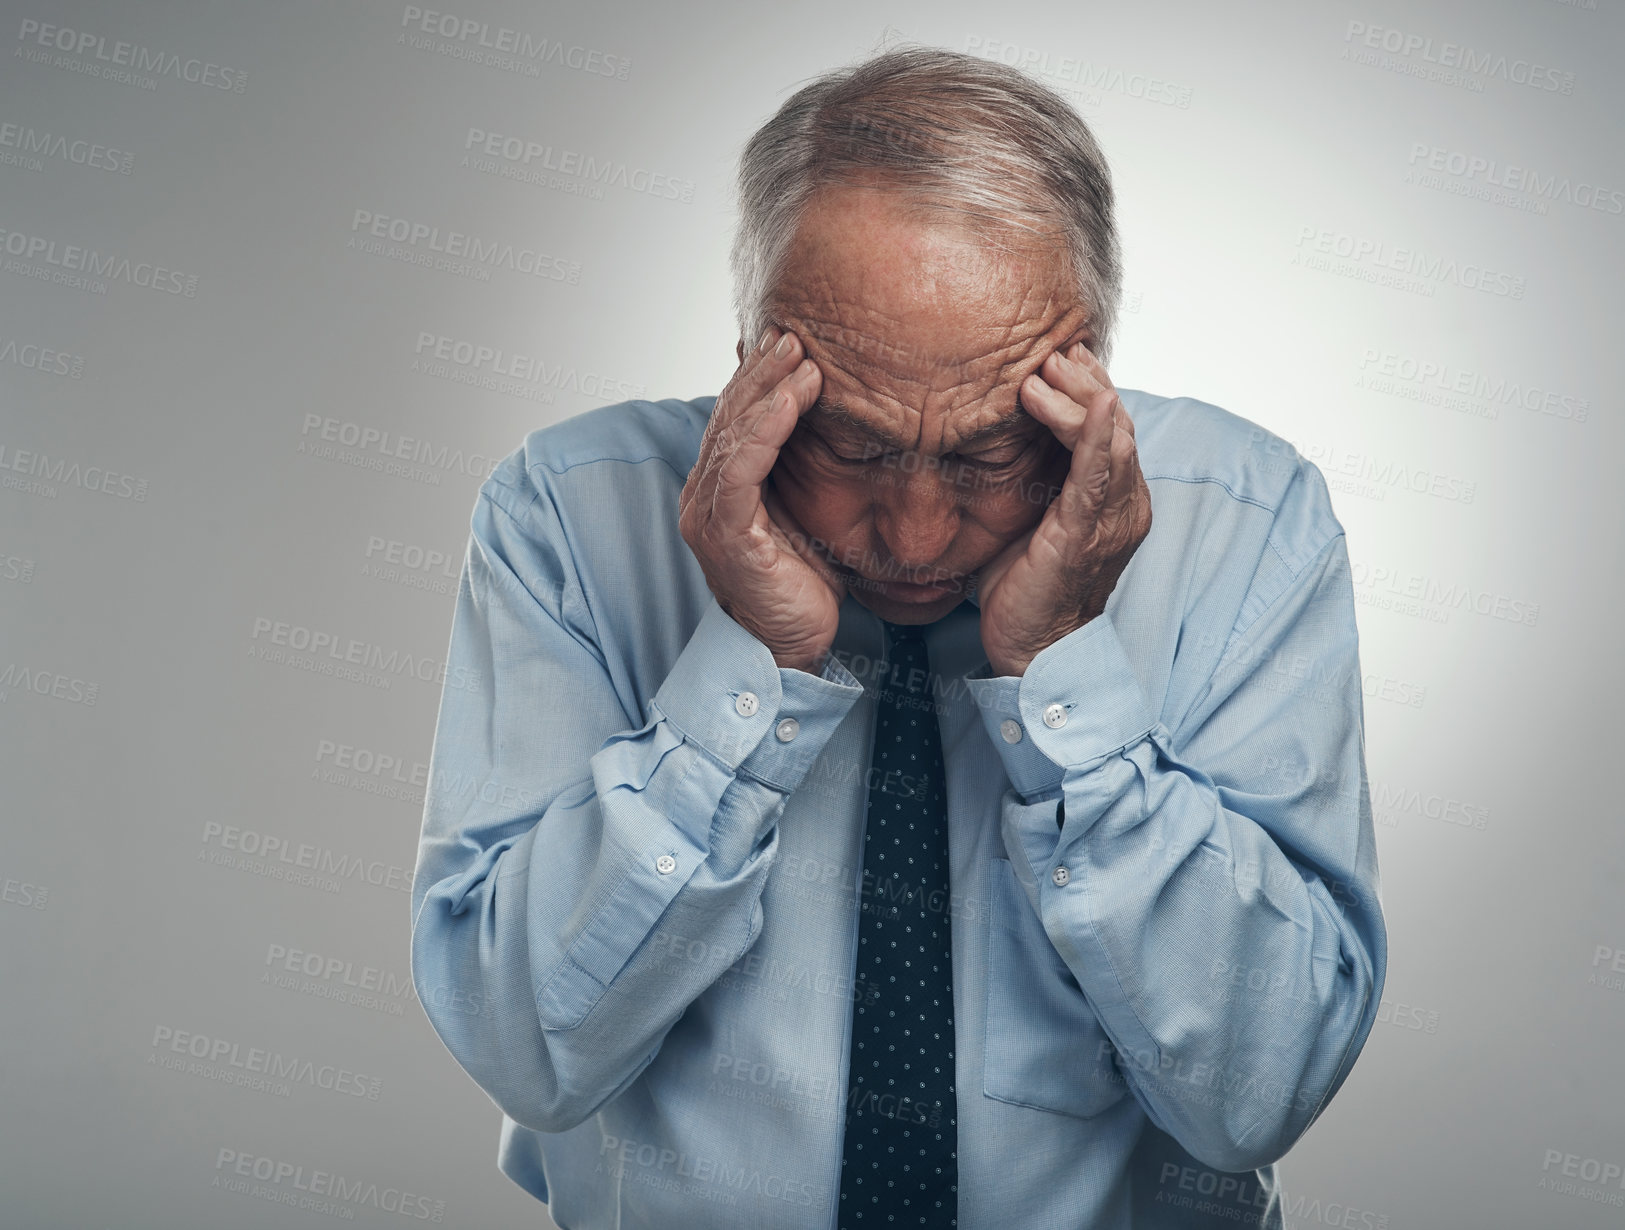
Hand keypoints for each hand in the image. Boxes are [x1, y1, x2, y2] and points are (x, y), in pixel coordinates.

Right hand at [678, 327, 845, 673]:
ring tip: (799, 354)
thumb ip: (806, 473)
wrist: (791, 650)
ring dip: (767, 389)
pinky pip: (740, 468)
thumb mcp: (808, 517)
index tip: (793, 344)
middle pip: (730, 416)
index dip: (760, 380)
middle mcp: (703, 495)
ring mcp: (708, 513)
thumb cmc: (804, 587)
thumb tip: (840, 427)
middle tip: (797, 333)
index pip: (736, 420)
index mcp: (720, 489)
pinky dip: (765, 428)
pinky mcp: (725, 532)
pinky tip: (791, 399)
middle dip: (763, 372)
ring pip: (733, 433)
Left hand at [977, 341, 1151, 676]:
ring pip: (1113, 440)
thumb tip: (991, 434)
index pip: (1109, 428)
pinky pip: (1099, 476)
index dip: (1088, 387)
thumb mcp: (1026, 519)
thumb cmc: (1026, 589)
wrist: (1034, 652)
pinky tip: (1095, 403)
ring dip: (1082, 397)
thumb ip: (1027, 477)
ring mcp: (1112, 519)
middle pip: (1118, 423)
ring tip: (1048, 368)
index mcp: (1113, 499)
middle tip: (1052, 349)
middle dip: (1086, 381)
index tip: (1059, 354)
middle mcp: (1125, 503)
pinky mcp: (1088, 534)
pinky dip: (1097, 436)